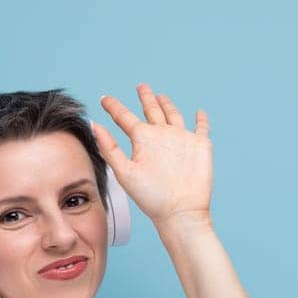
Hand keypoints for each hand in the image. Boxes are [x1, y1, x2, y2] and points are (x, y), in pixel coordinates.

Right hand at [90, 83, 212, 229]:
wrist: (182, 210)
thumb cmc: (152, 197)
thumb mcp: (123, 173)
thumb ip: (108, 148)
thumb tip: (95, 126)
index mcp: (144, 137)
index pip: (124, 117)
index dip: (113, 107)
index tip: (105, 99)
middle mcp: (165, 131)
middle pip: (152, 108)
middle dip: (145, 97)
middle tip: (141, 87)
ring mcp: (184, 136)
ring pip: (174, 114)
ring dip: (167, 104)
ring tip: (162, 97)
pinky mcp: (201, 145)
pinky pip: (201, 127)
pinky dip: (200, 119)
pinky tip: (200, 114)